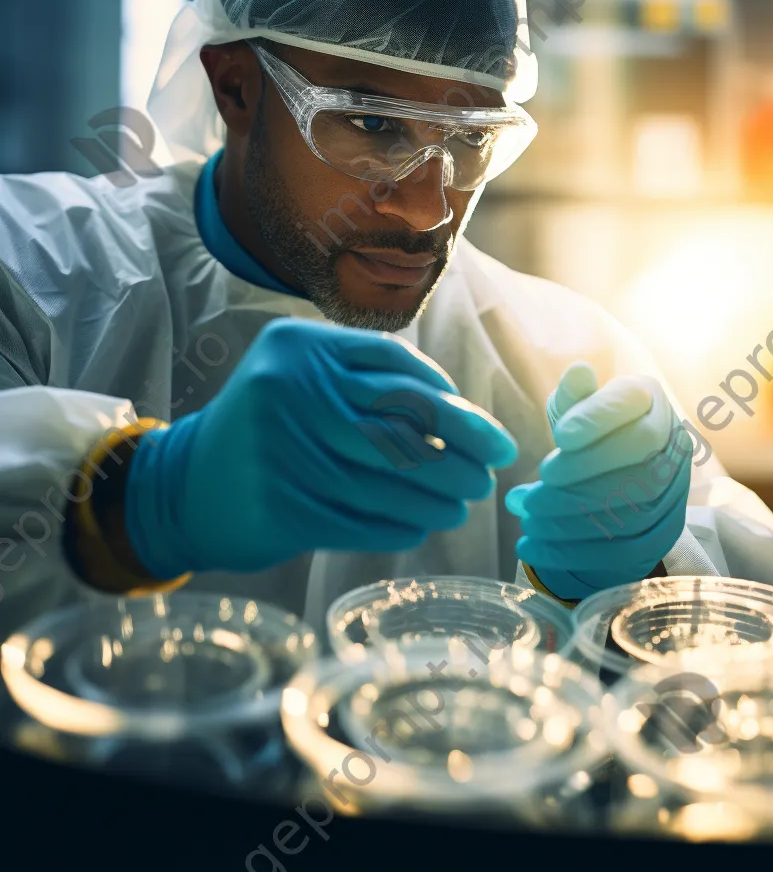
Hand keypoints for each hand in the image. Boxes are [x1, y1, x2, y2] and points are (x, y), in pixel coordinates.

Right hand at [124, 318, 517, 577]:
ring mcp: (281, 448)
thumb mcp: (305, 380)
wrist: (181, 488)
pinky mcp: (279, 505)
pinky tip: (423, 526)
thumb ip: (369, 384)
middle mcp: (288, 388)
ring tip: (463, 502)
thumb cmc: (268, 429)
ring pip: (388, 475)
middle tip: (491, 472)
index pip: (398, 367)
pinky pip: (362, 517)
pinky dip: (401, 524)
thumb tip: (465, 421)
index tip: (491, 434)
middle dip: (460, 450)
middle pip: (400, 420)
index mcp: (301, 346)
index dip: (454, 403)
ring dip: (438, 494)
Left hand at [506, 361, 691, 598]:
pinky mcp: (664, 532)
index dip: (597, 420)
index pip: (633, 407)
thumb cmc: (588, 430)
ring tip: (526, 523)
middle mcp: (673, 445)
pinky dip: (574, 555)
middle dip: (579, 484)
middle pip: (638, 469)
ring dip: (571, 523)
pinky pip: (625, 552)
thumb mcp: (576, 407)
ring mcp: (675, 493)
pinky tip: (535, 550)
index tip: (560, 436)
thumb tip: (578, 373)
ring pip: (632, 515)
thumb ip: (576, 395)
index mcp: (651, 402)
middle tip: (529, 496)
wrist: (612, 472)